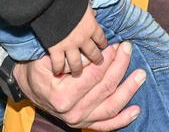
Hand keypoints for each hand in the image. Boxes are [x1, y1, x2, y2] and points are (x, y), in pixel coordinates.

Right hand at [14, 41, 143, 130]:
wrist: (28, 86)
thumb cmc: (38, 69)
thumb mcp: (47, 59)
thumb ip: (69, 58)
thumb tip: (92, 52)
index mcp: (63, 96)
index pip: (94, 75)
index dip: (108, 58)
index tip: (116, 44)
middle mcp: (73, 112)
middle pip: (105, 88)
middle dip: (120, 66)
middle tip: (128, 49)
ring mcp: (80, 121)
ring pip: (111, 106)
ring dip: (128, 89)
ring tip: (140, 75)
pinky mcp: (85, 124)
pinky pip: (106, 125)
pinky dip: (122, 119)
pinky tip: (135, 111)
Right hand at [46, 5, 106, 75]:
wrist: (53, 2)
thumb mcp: (84, 4)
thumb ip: (89, 12)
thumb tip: (93, 14)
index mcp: (91, 26)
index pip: (101, 38)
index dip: (103, 44)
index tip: (103, 47)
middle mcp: (83, 39)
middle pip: (92, 53)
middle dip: (96, 60)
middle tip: (97, 64)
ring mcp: (70, 45)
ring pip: (77, 63)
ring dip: (78, 69)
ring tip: (77, 73)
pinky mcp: (56, 49)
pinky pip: (59, 63)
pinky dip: (58, 68)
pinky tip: (58, 72)